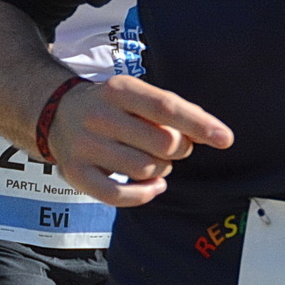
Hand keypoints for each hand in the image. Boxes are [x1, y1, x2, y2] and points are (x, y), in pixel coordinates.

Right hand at [48, 74, 232, 206]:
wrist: (58, 115)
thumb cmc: (114, 107)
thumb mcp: (138, 95)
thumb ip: (172, 111)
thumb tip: (212, 133)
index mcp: (119, 89)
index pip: (167, 107)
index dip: (200, 124)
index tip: (226, 139)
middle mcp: (99, 115)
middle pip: (161, 142)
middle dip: (180, 149)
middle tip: (174, 146)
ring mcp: (85, 145)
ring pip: (145, 169)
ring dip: (162, 170)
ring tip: (155, 160)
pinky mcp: (76, 174)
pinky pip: (118, 195)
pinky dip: (144, 195)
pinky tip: (154, 186)